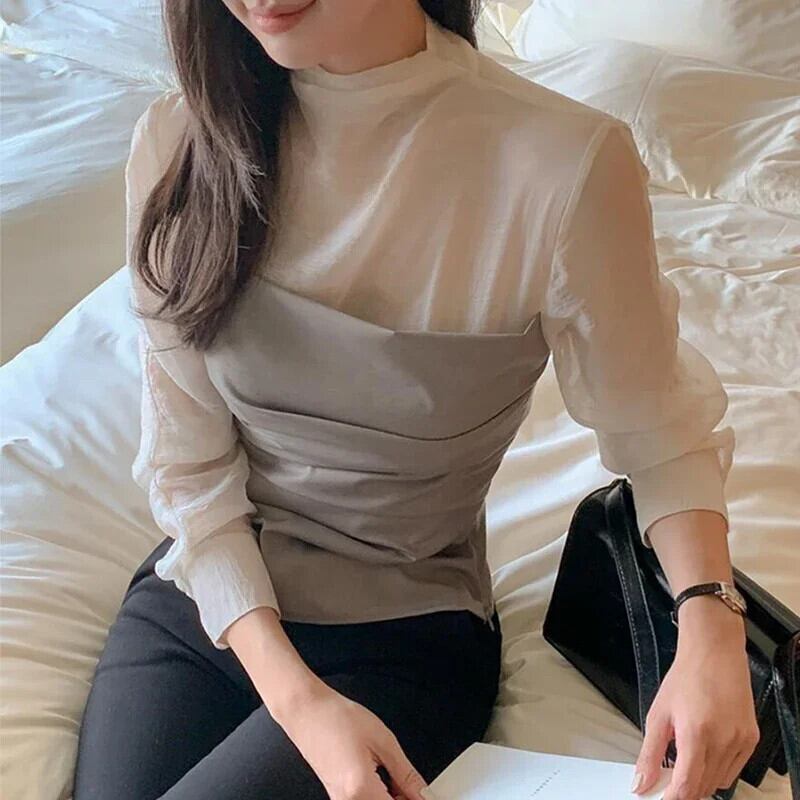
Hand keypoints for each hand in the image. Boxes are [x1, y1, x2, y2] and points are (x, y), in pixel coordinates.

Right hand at [274, 679, 428, 799]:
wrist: (305, 710)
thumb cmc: (337, 718)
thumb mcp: (382, 740)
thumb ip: (406, 773)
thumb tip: (424, 794)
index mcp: (361, 790)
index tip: (427, 795)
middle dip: (403, 798)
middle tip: (411, 783)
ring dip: (391, 797)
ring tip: (394, 776)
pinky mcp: (336, 797)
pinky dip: (378, 796)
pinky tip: (382, 778)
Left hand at [632, 597, 759, 799]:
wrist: (714, 653)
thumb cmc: (684, 678)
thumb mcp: (658, 713)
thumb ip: (650, 752)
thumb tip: (640, 783)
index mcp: (696, 733)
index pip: (687, 786)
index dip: (673, 799)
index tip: (662, 799)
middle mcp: (723, 741)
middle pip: (703, 787)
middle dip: (685, 790)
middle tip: (668, 779)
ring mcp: (741, 742)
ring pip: (719, 781)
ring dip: (701, 780)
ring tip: (686, 759)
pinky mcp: (751, 739)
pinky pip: (733, 769)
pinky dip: (718, 769)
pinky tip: (705, 752)